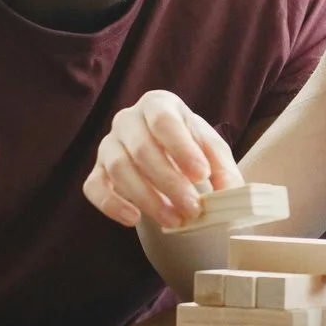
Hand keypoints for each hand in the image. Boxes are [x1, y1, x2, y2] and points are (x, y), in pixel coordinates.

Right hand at [84, 89, 242, 229]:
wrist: (166, 156)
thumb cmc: (190, 148)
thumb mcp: (212, 150)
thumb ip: (223, 167)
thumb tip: (231, 192)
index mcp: (157, 104)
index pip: (164, 122)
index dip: (182, 149)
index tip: (202, 175)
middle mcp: (127, 120)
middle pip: (142, 149)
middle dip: (169, 183)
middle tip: (193, 209)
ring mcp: (108, 145)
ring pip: (119, 170)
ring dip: (147, 199)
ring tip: (174, 221)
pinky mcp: (96, 171)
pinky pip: (94, 187)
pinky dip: (112, 205)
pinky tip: (134, 219)